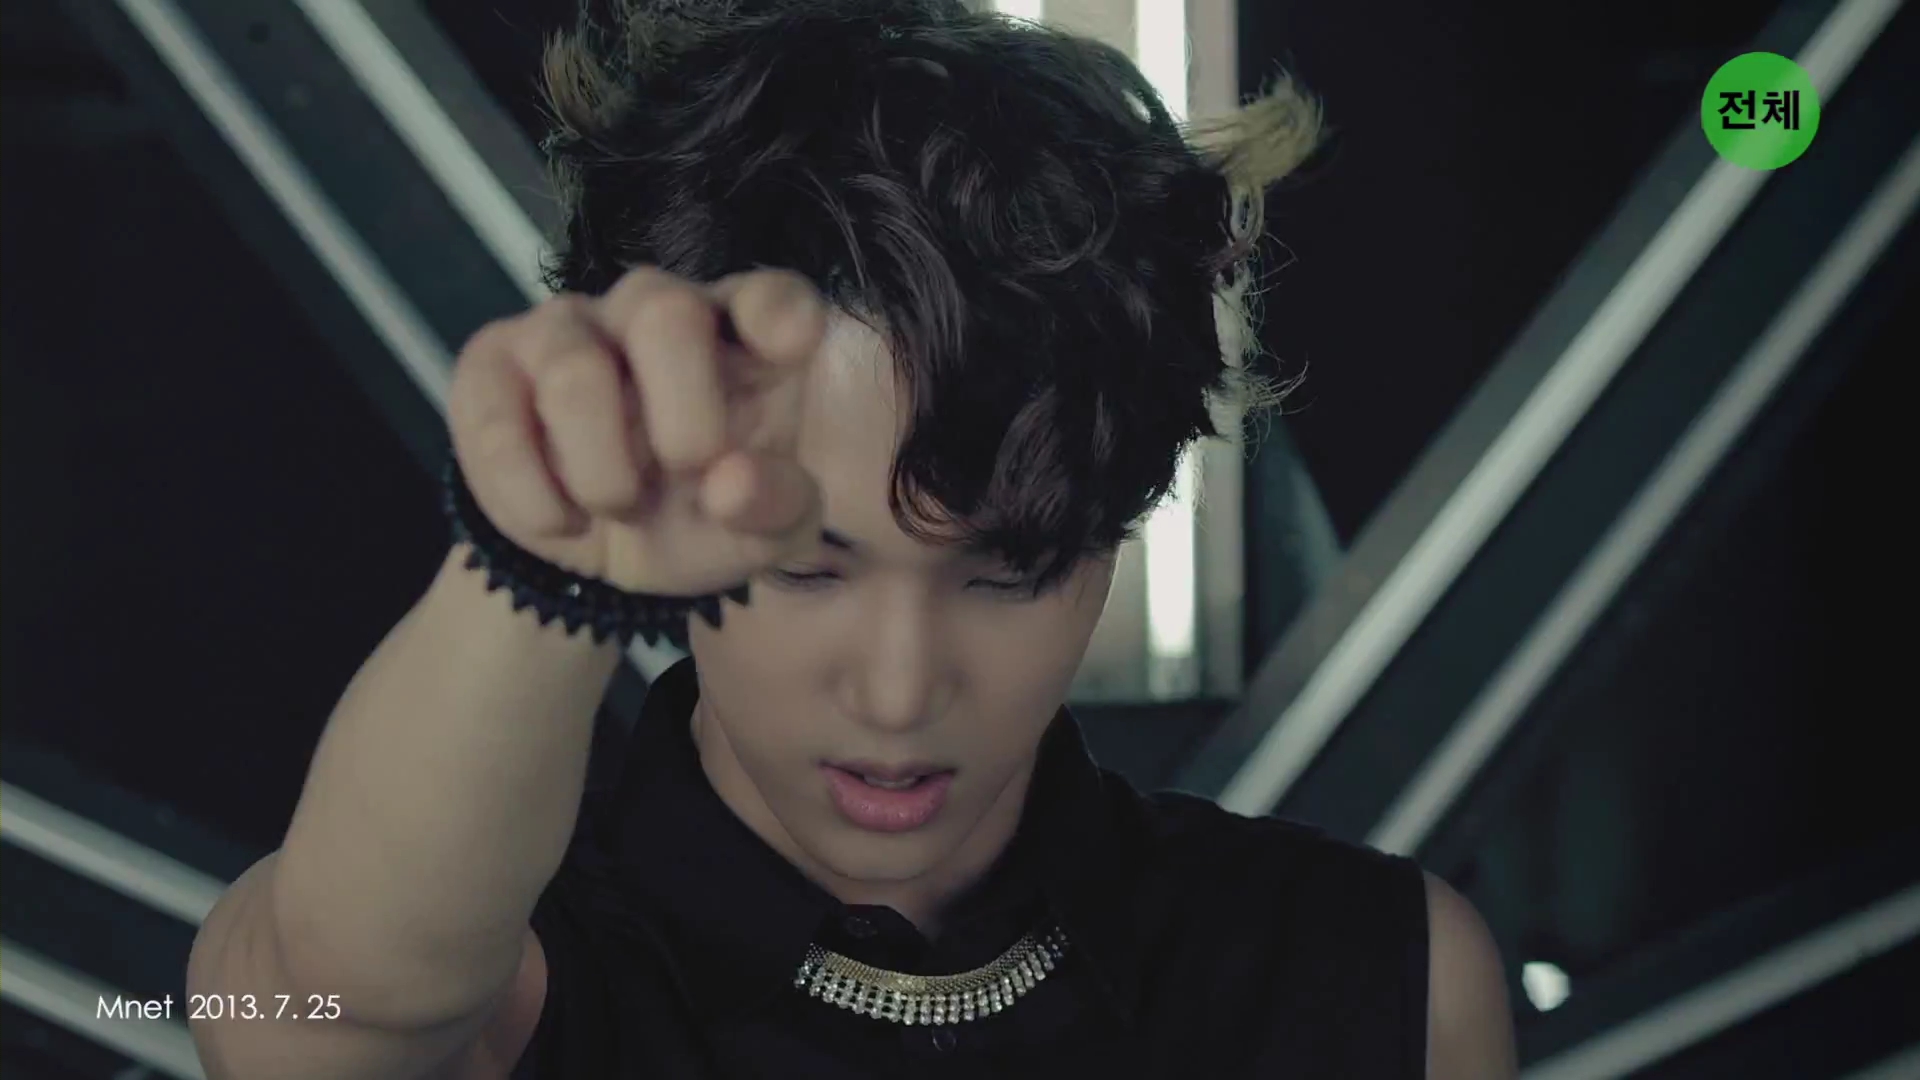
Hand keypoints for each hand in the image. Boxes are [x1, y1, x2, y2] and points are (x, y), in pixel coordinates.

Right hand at [447, 266, 826, 594]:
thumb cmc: (698, 517)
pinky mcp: (490, 366)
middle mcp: (655, 311)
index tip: (789, 343)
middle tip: (688, 469)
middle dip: (683, 411)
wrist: (598, 557)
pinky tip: (561, 520)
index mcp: (741, 338)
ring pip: (574, 373)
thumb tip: (731, 486)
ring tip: (617, 505)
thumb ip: (777, 509)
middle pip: (664, 311)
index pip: (768, 296)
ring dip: (603, 471)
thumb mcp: (760, 535)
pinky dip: (536, 499)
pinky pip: (497, 424)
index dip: (777, 310)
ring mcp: (566, 328)